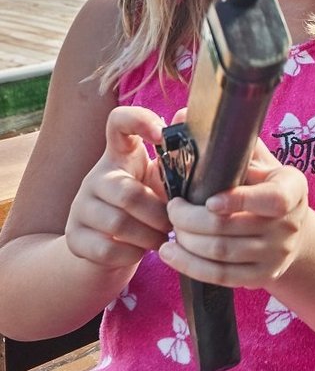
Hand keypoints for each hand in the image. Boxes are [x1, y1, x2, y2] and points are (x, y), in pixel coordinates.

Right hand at [65, 105, 171, 269]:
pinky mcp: (73, 238)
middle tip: (174, 223)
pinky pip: (106, 250)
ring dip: (149, 236)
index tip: (162, 134)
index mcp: (121, 154)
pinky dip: (132, 255)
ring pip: (118, 224)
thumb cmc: (148, 202)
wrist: (112, 244)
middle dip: (159, 214)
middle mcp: (96, 177)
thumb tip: (185, 115)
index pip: (119, 122)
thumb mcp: (165, 177)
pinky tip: (142, 251)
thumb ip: (178, 155)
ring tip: (163, 238)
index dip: (139, 121)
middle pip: (128, 193)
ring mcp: (80, 207)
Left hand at [159, 138, 308, 288]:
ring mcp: (278, 253)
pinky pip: (221, 276)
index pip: (273, 200)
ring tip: (169, 229)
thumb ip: (223, 141)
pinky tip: (170, 253)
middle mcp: (290, 223)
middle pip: (231, 228)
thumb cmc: (262, 185)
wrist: (290, 228)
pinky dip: (189, 266)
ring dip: (186, 242)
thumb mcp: (254, 161)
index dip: (238, 201)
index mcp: (293, 188)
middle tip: (171, 208)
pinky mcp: (263, 276)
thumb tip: (180, 116)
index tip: (207, 200)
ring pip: (221, 253)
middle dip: (190, 220)